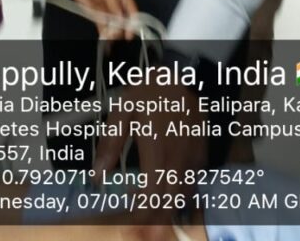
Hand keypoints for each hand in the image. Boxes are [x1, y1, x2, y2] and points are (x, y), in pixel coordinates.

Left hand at [68, 0, 137, 40]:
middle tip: (116, 35)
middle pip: (123, 21)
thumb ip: (113, 3)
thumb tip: (120, 18)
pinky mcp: (97, 15)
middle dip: (121, 29)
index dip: (133, 24)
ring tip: (108, 38)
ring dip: (112, 33)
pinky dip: (104, 33)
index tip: (130, 34)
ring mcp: (107, 11)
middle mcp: (117, 5)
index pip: (132, 12)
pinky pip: (102, 26)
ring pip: (113, 26)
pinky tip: (104, 40)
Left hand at [94, 80, 205, 226]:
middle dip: (156, 222)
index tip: (131, 226)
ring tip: (152, 221)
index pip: (151, 193)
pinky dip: (181, 197)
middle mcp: (178, 158)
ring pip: (183, 196)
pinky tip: (168, 198)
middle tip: (142, 236)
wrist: (183, 75)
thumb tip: (97, 176)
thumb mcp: (123, 111)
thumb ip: (110, 144)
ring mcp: (192, 158)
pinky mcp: (201, 155)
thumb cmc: (150, 92)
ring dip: (168, 212)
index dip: (142, 214)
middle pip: (169, 201)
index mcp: (156, 149)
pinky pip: (193, 184)